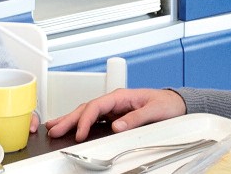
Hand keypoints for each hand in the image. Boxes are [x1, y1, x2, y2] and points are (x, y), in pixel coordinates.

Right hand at [45, 88, 185, 141]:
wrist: (176, 104)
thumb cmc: (167, 104)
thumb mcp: (154, 110)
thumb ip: (135, 118)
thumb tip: (116, 126)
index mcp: (121, 96)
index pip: (96, 106)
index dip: (85, 120)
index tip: (79, 133)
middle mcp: (115, 101)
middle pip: (87, 108)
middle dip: (69, 119)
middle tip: (54, 129)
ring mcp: (113, 108)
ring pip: (87, 113)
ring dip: (71, 120)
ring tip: (55, 126)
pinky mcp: (115, 116)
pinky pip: (94, 119)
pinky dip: (81, 123)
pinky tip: (72, 128)